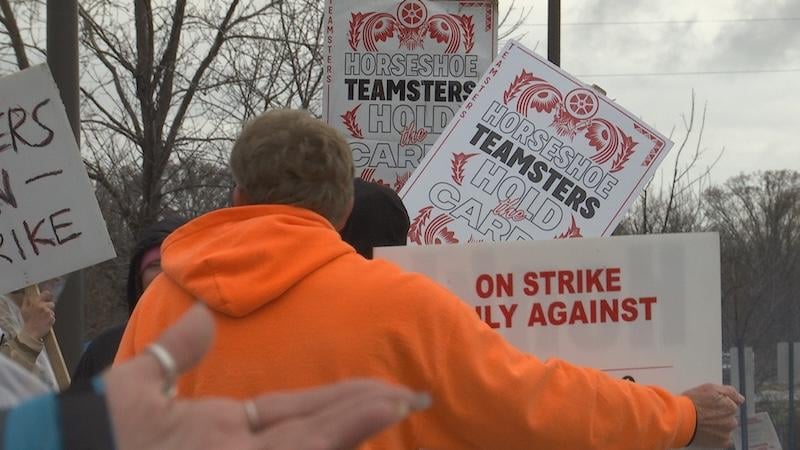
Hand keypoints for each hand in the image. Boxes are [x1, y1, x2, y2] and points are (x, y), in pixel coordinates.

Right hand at [20, 290, 54, 340]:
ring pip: (52, 311)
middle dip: (48, 307)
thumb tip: (28, 296)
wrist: (30, 333)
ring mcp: (48, 313)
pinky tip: (44, 322)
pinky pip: (53, 317)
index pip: (46, 294)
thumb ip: (27, 301)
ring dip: (48, 314)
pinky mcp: (52, 319)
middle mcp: (43, 307)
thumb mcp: (24, 310)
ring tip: (42, 319)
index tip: (48, 296)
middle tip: (43, 312)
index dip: (48, 294)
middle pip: (51, 304)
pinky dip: (50, 319)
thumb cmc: (27, 322)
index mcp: (36, 303)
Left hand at [106, 305, 428, 449]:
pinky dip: (338, 437)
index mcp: (225, 429)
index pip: (298, 411)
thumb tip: (205, 314)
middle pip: (319, 425)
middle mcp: (245, 447)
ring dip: (361, 422)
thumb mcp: (136, 388)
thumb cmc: (101, 436)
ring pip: (317, 440)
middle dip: (366, 409)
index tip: (381, 390)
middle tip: (415, 395)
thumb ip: (176, 353)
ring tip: (402, 402)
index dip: (341, 401)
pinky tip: (366, 424)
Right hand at [682, 383, 743, 447]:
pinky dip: (716, 437)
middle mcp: (732, 420)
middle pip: (728, 417)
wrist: (680, 420)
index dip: (719, 404)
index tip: (710, 405)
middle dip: (719, 416)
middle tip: (704, 414)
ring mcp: (727, 432)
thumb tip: (740, 398)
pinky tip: (706, 432)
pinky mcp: (722, 443)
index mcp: (731, 406)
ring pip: (725, 428)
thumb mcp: (709, 388)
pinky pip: (723, 440)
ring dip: (718, 426)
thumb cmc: (692, 403)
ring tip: (702, 423)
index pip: (731, 405)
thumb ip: (729, 391)